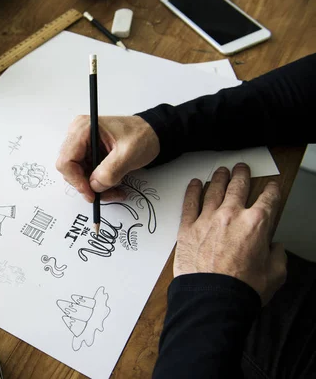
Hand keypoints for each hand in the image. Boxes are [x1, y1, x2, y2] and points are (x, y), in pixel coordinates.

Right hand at [56, 115, 159, 202]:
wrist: (153, 134)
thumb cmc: (142, 135)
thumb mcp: (129, 153)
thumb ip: (110, 171)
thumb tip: (95, 186)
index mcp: (83, 129)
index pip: (66, 160)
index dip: (76, 180)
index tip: (91, 193)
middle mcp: (78, 136)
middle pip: (70, 170)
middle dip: (88, 185)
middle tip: (105, 193)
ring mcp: (82, 146)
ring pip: (79, 176)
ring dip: (96, 187)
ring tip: (115, 189)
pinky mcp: (88, 155)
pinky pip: (87, 175)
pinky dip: (99, 184)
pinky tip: (114, 184)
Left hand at [176, 163, 286, 304]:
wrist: (213, 298)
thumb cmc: (242, 288)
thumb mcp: (274, 273)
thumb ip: (277, 256)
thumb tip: (275, 248)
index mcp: (256, 224)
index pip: (268, 199)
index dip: (272, 190)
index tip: (272, 186)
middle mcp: (231, 215)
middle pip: (238, 186)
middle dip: (242, 175)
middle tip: (241, 168)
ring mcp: (207, 219)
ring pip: (214, 190)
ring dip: (219, 178)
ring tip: (221, 171)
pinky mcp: (187, 228)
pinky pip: (189, 203)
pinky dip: (192, 191)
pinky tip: (195, 184)